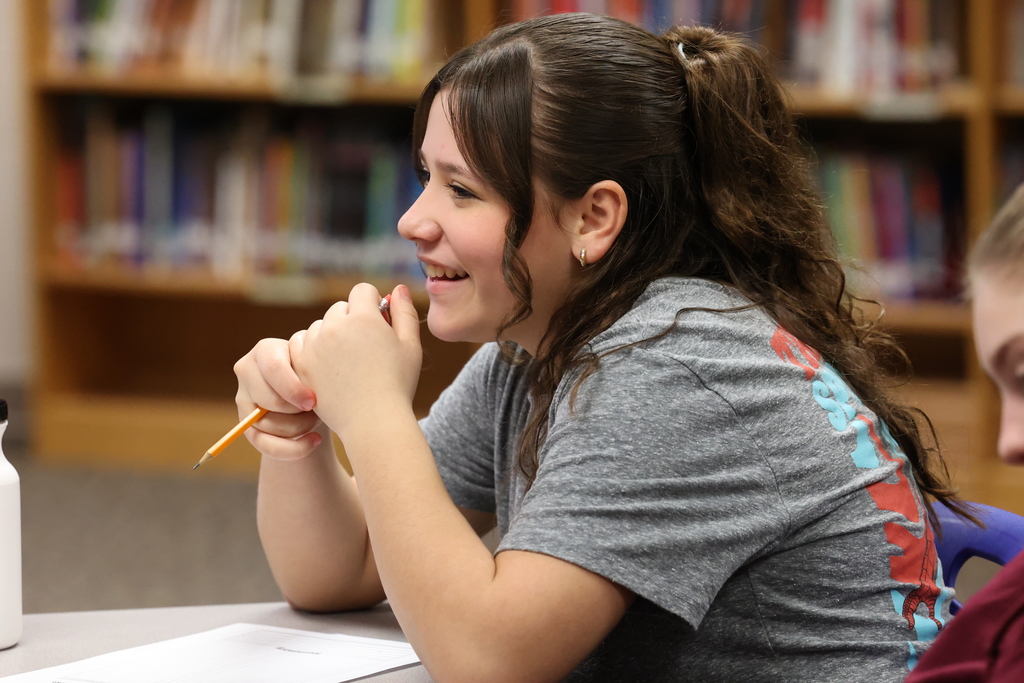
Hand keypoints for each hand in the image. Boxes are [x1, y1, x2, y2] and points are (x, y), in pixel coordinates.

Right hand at [233, 336, 322, 459]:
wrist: (315, 392)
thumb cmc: (320, 375)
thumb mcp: (319, 368)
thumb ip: (314, 373)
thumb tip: (312, 400)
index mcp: (266, 349)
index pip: (273, 369)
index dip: (293, 389)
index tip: (314, 403)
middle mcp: (247, 370)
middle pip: (270, 400)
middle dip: (298, 412)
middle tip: (319, 411)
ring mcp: (243, 396)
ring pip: (267, 423)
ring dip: (298, 429)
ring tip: (317, 420)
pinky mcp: (246, 423)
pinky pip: (264, 444)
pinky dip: (292, 449)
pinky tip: (314, 441)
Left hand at [291, 283, 421, 440]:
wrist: (373, 422)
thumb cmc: (397, 385)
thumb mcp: (410, 346)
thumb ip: (404, 312)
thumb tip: (397, 288)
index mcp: (364, 317)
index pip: (363, 291)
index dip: (373, 305)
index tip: (378, 325)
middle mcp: (335, 325)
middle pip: (340, 308)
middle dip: (351, 321)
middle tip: (364, 349)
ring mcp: (315, 344)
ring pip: (320, 326)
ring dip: (331, 336)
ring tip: (347, 363)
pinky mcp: (301, 363)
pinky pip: (301, 344)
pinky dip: (312, 351)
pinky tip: (329, 368)